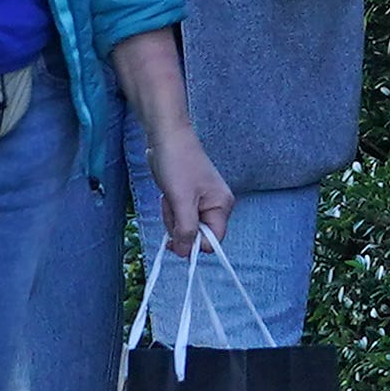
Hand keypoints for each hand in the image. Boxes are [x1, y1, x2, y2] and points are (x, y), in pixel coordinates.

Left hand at [148, 128, 236, 253]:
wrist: (167, 137)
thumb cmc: (177, 164)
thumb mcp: (180, 200)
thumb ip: (186, 229)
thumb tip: (185, 253)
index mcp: (222, 206)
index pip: (213, 241)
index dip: (194, 243)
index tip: (175, 233)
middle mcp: (217, 205)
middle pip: (198, 235)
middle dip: (179, 226)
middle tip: (172, 205)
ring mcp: (203, 201)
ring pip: (186, 226)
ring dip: (172, 216)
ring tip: (169, 196)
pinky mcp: (190, 197)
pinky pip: (180, 215)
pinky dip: (171, 209)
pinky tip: (168, 194)